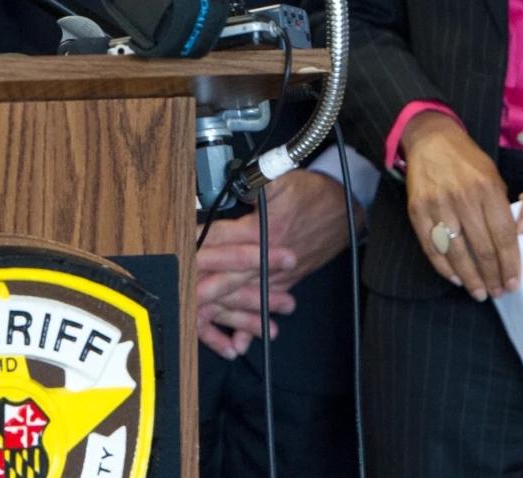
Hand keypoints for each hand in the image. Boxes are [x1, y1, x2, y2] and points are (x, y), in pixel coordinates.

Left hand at [194, 168, 362, 356]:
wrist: (345, 209)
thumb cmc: (312, 193)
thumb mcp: (280, 179)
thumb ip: (253, 184)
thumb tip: (232, 187)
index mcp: (263, 231)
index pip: (221, 239)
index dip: (197, 243)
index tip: (177, 251)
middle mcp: (268, 258)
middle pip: (228, 275)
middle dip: (201, 289)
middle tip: (179, 299)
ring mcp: (277, 274)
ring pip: (244, 296)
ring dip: (221, 311)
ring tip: (197, 322)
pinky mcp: (286, 282)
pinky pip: (265, 306)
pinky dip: (252, 325)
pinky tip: (238, 342)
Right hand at [400, 110, 519, 300]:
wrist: (430, 140)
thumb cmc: (467, 160)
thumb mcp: (494, 176)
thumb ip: (502, 208)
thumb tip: (512, 245)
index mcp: (487, 189)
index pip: (503, 236)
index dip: (510, 264)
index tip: (514, 283)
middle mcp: (463, 198)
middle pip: (482, 249)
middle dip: (493, 276)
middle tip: (499, 291)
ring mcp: (438, 205)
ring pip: (457, 253)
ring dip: (470, 278)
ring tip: (480, 292)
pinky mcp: (417, 210)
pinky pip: (432, 247)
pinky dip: (444, 267)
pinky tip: (456, 277)